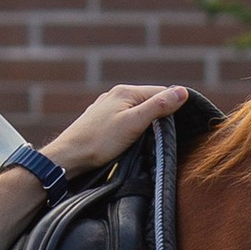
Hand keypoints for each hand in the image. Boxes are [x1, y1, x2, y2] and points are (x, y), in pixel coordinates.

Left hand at [40, 84, 187, 176]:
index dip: (172, 108)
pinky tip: (129, 141)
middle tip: (162, 138)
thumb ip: (158, 107)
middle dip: (158, 117)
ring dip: (144, 124)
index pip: (161, 92)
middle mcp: (115, 95)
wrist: (67, 157)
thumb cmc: (99, 142)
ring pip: (135, 111)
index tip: (177, 128)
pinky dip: (131, 128)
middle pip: (148, 101)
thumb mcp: (134, 124)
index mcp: (125, 92)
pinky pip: (123, 119)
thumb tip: (183, 92)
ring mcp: (105, 107)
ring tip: (146, 141)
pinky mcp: (99, 121)